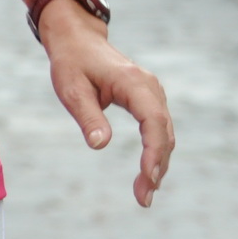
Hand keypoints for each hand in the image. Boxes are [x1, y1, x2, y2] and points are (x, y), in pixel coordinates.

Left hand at [38, 0, 173, 207]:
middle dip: (157, 165)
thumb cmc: (73, 63)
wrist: (79, 40)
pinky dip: (156, 150)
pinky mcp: (148, 98)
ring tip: (145, 192)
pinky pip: (159, 127)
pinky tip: (148, 170)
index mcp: (133, 83)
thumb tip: (100, 145)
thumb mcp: (72, 90)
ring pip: (165, 131)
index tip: (147, 178)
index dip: (153, 151)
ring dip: (159, 161)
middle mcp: (149, 87)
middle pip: (164, 130)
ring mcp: (152, 92)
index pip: (153, 120)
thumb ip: (88, 116)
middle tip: (144, 198)